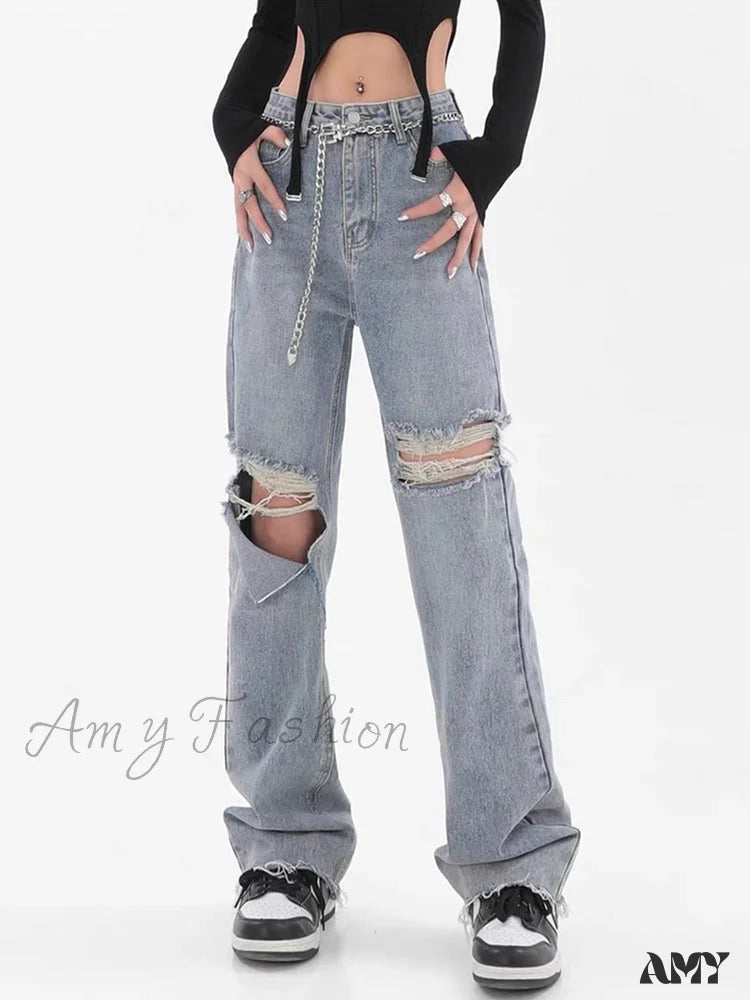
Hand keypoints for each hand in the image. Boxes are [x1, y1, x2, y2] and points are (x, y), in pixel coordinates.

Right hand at [233, 125, 289, 249]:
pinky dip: (240, 223)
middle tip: (270, 238)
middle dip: (259, 222)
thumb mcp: (262, 128)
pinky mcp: (235, 188)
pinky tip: (245, 238)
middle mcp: (240, 178)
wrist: (227, 129)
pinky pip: (236, 208)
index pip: (264, 186)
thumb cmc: (248, 130)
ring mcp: (236, 184)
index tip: (284, 215)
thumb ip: (275, 135)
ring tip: (251, 247)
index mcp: (249, 164)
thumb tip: (286, 143)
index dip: (273, 200)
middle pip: (249, 205)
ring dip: (244, 229)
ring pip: (238, 211)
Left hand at [398, 146, 482, 275]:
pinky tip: (472, 267)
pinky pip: (479, 237)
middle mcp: (467, 206)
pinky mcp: (482, 215)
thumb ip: (437, 155)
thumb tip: (426, 158)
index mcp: (458, 191)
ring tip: (449, 273)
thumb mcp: (454, 150)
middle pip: (448, 230)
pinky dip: (476, 251)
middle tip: (417, 254)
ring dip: (458, 257)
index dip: (417, 211)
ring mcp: (476, 213)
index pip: (434, 205)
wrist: (501, 155)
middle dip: (433, 243)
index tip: (401, 217)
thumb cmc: (476, 152)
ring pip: (466, 240)